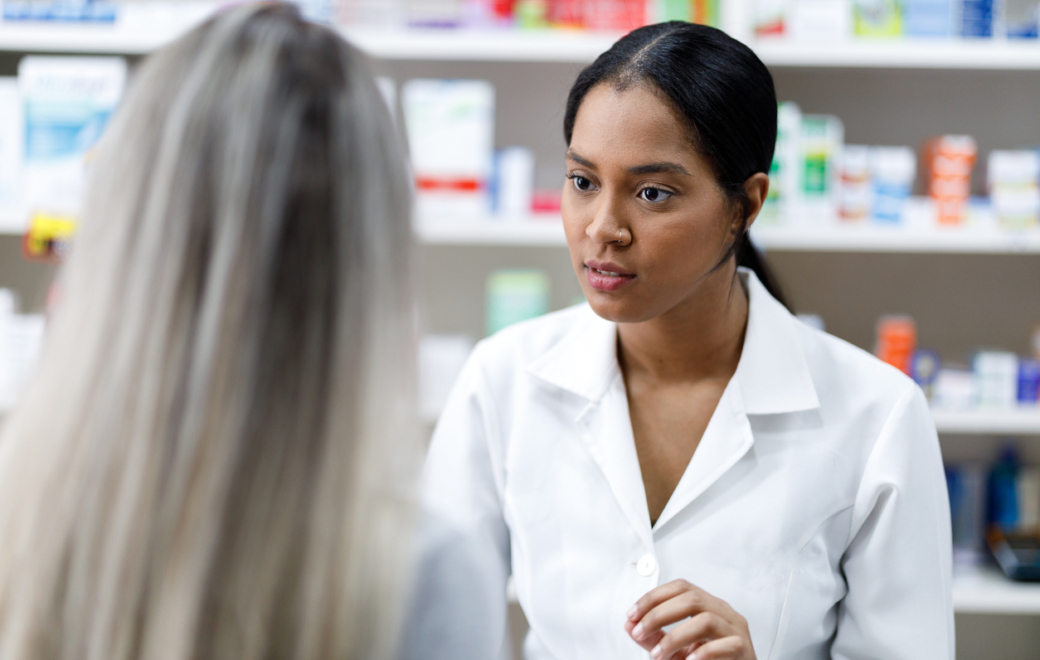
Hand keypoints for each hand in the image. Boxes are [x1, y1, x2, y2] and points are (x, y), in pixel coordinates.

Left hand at [625, 580, 755, 659]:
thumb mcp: (674, 651)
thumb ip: (653, 638)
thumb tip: (629, 624)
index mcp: (709, 605)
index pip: (681, 587)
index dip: (653, 597)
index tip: (632, 615)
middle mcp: (724, 613)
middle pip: (691, 599)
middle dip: (659, 614)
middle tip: (640, 632)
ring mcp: (736, 631)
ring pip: (706, 620)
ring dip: (676, 637)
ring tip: (659, 654)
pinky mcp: (744, 651)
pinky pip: (726, 645)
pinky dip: (703, 653)